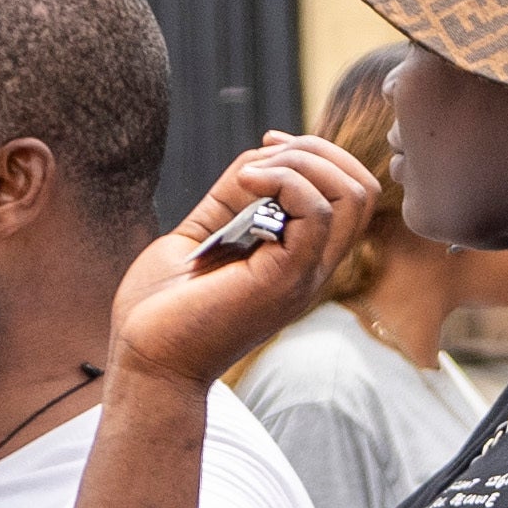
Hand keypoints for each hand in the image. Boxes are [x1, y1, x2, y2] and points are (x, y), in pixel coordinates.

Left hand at [110, 132, 382, 395]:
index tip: (266, 147)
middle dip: (317, 150)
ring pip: (351, 196)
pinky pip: (315, 213)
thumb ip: (234, 196)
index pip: (350, 197)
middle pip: (362, 190)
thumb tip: (259, 157)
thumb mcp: (204, 232)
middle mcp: (312, 269)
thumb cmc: (162, 308)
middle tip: (263, 153)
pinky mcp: (284, 280)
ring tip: (252, 172)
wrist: (144, 359)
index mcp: (299, 260)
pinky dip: (283, 180)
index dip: (318, 157)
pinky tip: (244, 182)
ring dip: (302, 162)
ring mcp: (304, 276)